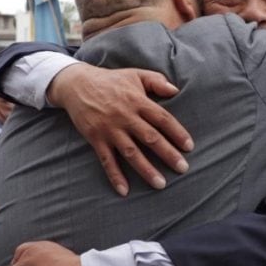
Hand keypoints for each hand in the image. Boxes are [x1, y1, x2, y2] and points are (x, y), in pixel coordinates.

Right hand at [49, 64, 194, 195]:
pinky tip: (124, 190)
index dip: (177, 133)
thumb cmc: (111, 80)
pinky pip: (107, 160)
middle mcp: (125, 116)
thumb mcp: (135, 74)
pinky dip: (115, 175)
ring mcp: (110, 129)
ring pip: (131, 152)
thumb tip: (176, 90)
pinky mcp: (96, 138)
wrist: (77, 84)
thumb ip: (156, 81)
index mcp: (138, 101)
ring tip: (160, 184)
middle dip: (168, 154)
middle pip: (150, 138)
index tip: (189, 147)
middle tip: (182, 168)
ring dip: (146, 169)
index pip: (162, 118)